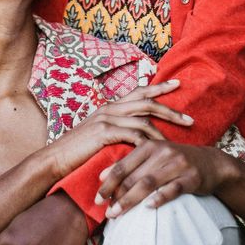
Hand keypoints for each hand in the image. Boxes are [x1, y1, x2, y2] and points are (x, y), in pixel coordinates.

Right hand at [48, 81, 192, 179]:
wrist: (54, 160)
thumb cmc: (77, 152)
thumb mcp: (99, 137)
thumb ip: (116, 132)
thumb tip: (135, 136)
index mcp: (110, 108)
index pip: (138, 92)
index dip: (158, 87)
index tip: (177, 84)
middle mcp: (109, 109)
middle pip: (146, 103)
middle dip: (170, 110)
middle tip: (190, 119)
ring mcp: (105, 119)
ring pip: (142, 120)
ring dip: (162, 131)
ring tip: (176, 143)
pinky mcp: (103, 132)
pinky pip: (132, 135)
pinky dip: (146, 142)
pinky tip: (156, 151)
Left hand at [96, 141, 225, 217]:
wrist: (211, 162)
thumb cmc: (174, 161)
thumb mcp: (152, 156)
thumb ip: (129, 163)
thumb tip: (102, 176)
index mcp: (148, 145)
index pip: (122, 166)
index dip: (108, 184)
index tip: (97, 199)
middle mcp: (162, 152)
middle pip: (133, 176)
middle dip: (117, 196)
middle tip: (106, 213)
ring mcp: (178, 164)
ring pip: (149, 183)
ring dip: (131, 200)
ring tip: (118, 214)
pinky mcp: (192, 177)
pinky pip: (173, 189)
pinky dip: (160, 198)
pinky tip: (148, 207)